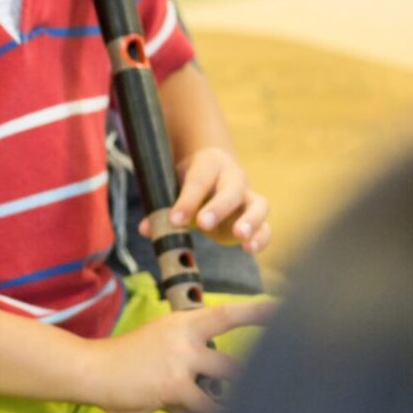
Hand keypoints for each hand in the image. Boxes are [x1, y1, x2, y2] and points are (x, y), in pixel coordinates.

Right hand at [84, 299, 270, 412]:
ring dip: (229, 406)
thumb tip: (211, 396)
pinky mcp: (174, 387)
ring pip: (225, 387)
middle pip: (235, 361)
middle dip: (252, 379)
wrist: (94, 369)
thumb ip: (189, 366)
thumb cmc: (127, 360)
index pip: (227, 314)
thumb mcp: (160, 348)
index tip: (285, 309)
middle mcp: (186, 339)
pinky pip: (204, 411)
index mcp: (184, 323)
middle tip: (271, 388)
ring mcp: (181, 363)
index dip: (258, 313)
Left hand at [158, 148, 272, 254]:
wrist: (215, 172)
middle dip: (218, 207)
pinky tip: (250, 249)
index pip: (198, 180)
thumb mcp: (174, 187)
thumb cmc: (190, 182)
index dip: (186, 200)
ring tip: (240, 237)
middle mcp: (233, 177)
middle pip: (231, 190)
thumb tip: (146, 229)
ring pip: (259, 205)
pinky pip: (266, 226)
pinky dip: (261, 238)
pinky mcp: (256, 216)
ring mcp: (249, 196)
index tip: (174, 220)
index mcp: (209, 163)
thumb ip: (162, 207)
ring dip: (251, 221)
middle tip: (203, 224)